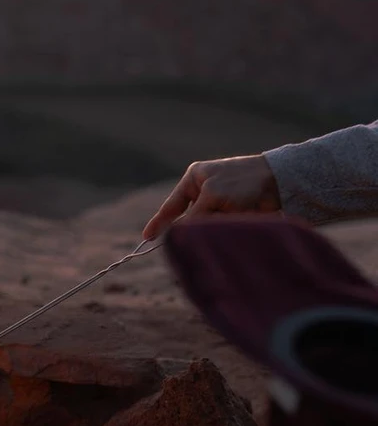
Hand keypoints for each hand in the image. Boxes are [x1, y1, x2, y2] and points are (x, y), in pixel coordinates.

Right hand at [143, 154, 280, 239]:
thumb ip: (195, 216)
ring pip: (206, 226)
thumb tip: (183, 235)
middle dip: (190, 231)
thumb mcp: (212, 196)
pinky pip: (221, 230)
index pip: (172, 204)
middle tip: (183, 246)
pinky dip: (223, 234)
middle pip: (189, 218)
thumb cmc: (242, 181)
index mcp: (195, 179)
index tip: (146, 238)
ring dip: (210, 232)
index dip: (159, 222)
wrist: (278, 182)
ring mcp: (220, 203)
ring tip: (220, 229)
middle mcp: (205, 190)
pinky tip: (230, 233)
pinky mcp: (235, 215)